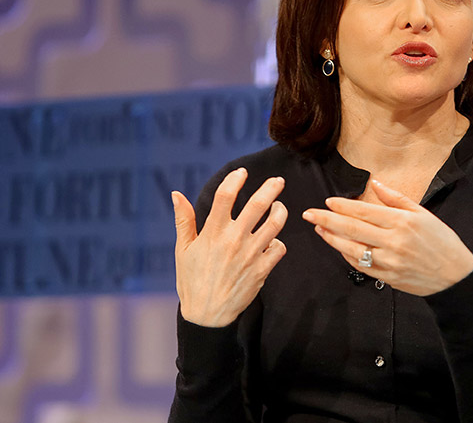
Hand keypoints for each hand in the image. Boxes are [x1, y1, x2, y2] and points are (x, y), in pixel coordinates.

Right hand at [173, 168, 287, 326]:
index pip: (226, 196)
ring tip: (279, 207)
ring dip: (280, 211)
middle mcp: (233, 240)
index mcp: (212, 233)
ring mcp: (250, 255)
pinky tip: (273, 240)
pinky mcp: (262, 270)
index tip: (242, 172)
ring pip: (275, 223)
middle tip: (278, 180)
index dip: (235, 180)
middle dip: (271, 188)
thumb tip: (177, 194)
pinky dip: (278, 242)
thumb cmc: (192, 280)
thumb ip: (184, 220)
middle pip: (258, 205)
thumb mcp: (182, 250)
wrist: (207, 315)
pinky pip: (279, 248)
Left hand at [302, 180, 472, 295]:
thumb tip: (375, 183)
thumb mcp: (423, 213)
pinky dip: (346, 255)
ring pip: (352, 249)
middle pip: (353, 229)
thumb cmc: (441, 241)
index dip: (343, 206)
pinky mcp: (387, 277)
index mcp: (403, 222)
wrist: (455, 275)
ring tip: (319, 229)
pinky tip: (337, 245)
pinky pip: (360, 265)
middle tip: (309, 214)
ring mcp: (389, 261)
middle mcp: (394, 241)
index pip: (365, 211)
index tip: (327, 202)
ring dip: (332, 238)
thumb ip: (396, 199)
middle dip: (327, 220)